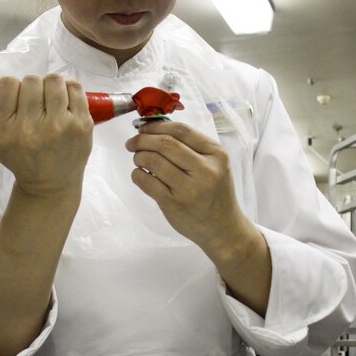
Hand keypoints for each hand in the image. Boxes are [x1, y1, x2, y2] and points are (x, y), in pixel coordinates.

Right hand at [0, 73, 92, 196]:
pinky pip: (74, 87)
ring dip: (51, 85)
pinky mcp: (81, 125)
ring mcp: (59, 127)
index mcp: (4, 131)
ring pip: (53, 80)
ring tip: (51, 100)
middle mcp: (30, 129)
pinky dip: (68, 88)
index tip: (17, 100)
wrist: (50, 183)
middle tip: (36, 103)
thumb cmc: (22, 155)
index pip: (6, 84)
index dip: (12, 87)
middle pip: (31, 80)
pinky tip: (65, 101)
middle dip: (33, 88)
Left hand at [125, 121, 247, 253]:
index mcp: (216, 154)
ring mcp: (189, 189)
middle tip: (133, 143)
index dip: (156, 126)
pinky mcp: (174, 204)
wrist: (223, 229)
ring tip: (138, 159)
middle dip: (143, 140)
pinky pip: (147, 182)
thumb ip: (191, 147)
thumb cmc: (215, 192)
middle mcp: (205, 170)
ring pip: (154, 161)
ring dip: (139, 157)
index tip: (143, 128)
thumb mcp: (214, 165)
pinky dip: (137, 175)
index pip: (181, 131)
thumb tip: (154, 129)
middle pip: (165, 144)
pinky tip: (140, 174)